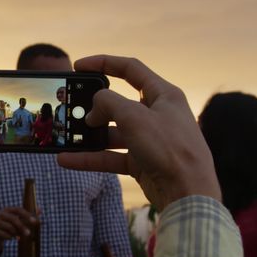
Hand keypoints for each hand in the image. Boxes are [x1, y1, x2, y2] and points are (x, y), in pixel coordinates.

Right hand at [0, 206, 36, 256]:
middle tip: (29, 234)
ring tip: (17, 236)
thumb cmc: (9, 226)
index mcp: (8, 210)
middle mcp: (0, 214)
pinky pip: (3, 234)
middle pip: (14, 219)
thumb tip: (40, 209)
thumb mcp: (19, 221)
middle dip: (22, 227)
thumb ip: (29, 216)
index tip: (35, 221)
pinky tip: (11, 238)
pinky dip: (9, 237)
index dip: (27, 215)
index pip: (18, 210)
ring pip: (9, 227)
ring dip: (16, 233)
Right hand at [56, 55, 220, 207]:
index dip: (104, 64)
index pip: (131, 70)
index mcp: (164, 95)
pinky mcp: (143, 162)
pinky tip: (68, 159)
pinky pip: (112, 156)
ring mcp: (150, 140)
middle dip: (95, 107)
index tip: (79, 67)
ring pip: (113, 132)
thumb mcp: (134, 117)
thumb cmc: (169, 148)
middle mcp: (158, 115)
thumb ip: (108, 103)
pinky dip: (91, 158)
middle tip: (74, 109)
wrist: (188, 193)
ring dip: (90, 135)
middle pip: (119, 103)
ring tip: (67, 137)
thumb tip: (94, 108)